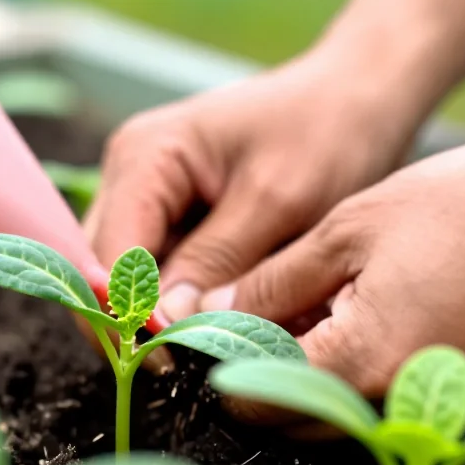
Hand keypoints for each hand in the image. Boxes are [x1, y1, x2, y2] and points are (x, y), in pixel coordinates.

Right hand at [77, 51, 428, 372]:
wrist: (358, 98)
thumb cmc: (327, 132)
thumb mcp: (278, 200)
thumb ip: (217, 260)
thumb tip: (165, 324)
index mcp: (145, 157)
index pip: (108, 253)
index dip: (127, 315)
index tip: (169, 363)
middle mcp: (132, 173)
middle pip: (106, 267)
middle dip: (136, 320)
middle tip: (185, 366)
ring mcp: (149, 193)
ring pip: (130, 274)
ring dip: (159, 313)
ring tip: (204, 348)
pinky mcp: (174, 212)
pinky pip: (161, 267)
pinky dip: (182, 299)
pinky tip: (215, 321)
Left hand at [213, 115, 464, 428]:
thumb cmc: (463, 207)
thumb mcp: (345, 231)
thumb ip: (272, 283)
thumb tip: (215, 312)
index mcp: (361, 363)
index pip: (258, 398)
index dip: (222, 363)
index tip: (207, 327)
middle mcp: (397, 405)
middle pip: (294, 416)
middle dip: (260, 371)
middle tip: (248, 313)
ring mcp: (433, 408)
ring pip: (336, 413)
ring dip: (303, 371)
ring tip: (302, 305)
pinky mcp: (458, 398)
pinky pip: (380, 401)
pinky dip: (350, 370)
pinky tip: (348, 316)